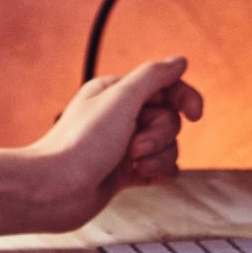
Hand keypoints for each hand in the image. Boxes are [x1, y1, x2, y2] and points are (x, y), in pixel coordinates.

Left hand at [26, 57, 203, 233]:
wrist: (55, 190)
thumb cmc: (82, 144)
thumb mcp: (121, 100)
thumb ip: (153, 77)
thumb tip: (179, 62)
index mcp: (117, 92)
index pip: (166, 87)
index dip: (185, 98)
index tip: (195, 115)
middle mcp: (122, 116)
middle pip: (169, 120)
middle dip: (160, 135)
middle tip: (135, 147)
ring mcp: (124, 145)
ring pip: (168, 146)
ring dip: (159, 157)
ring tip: (134, 165)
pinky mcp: (125, 171)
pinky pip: (160, 168)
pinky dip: (158, 172)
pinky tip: (144, 175)